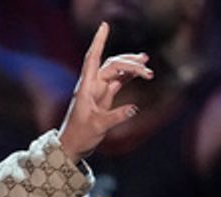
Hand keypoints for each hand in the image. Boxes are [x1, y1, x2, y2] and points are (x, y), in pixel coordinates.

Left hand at [55, 23, 151, 159]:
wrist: (73, 146)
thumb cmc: (80, 136)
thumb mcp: (98, 127)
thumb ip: (116, 117)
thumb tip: (134, 108)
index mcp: (86, 87)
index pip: (92, 58)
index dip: (99, 41)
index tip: (104, 25)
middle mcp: (92, 84)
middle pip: (112, 64)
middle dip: (130, 62)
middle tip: (147, 69)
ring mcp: (99, 89)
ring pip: (116, 71)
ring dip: (131, 67)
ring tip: (147, 66)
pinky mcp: (104, 96)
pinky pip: (119, 80)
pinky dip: (129, 75)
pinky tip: (141, 73)